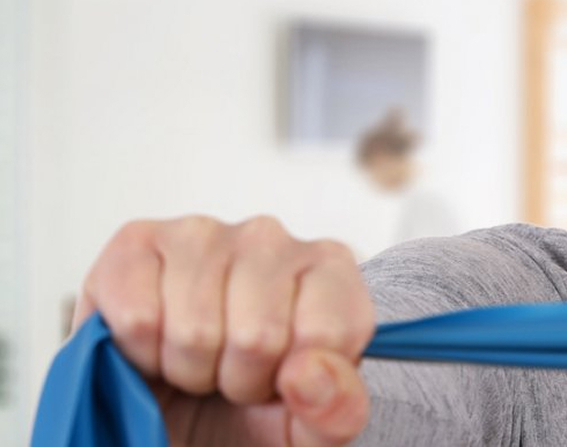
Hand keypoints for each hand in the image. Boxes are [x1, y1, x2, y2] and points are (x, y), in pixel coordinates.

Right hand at [74, 215, 375, 445]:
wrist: (178, 415)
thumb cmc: (250, 410)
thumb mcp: (310, 428)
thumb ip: (336, 408)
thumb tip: (311, 371)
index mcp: (330, 271)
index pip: (327, 332)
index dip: (295, 379)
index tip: (283, 381)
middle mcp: (271, 238)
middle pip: (257, 336)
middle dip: (238, 378)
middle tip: (231, 375)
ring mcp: (203, 233)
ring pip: (194, 330)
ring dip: (187, 368)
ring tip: (196, 359)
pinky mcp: (137, 241)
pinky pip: (136, 317)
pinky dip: (140, 352)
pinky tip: (155, 343)